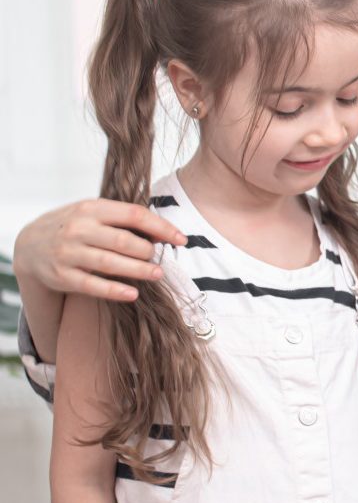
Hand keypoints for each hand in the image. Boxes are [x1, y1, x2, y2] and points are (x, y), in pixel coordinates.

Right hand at [13, 199, 186, 301]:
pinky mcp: (63, 276)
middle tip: (160, 259)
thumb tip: (165, 233)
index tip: (182, 239)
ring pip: (110, 263)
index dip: (161, 227)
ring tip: (157, 274)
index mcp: (91, 208)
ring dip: (138, 270)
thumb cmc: (75, 228)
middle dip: (147, 251)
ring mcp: (69, 253)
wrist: (30, 245)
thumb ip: (124, 220)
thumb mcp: (94, 214)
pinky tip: (133, 293)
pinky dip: (115, 290)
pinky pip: (93, 285)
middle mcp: (78, 229)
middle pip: (123, 240)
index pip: (133, 214)